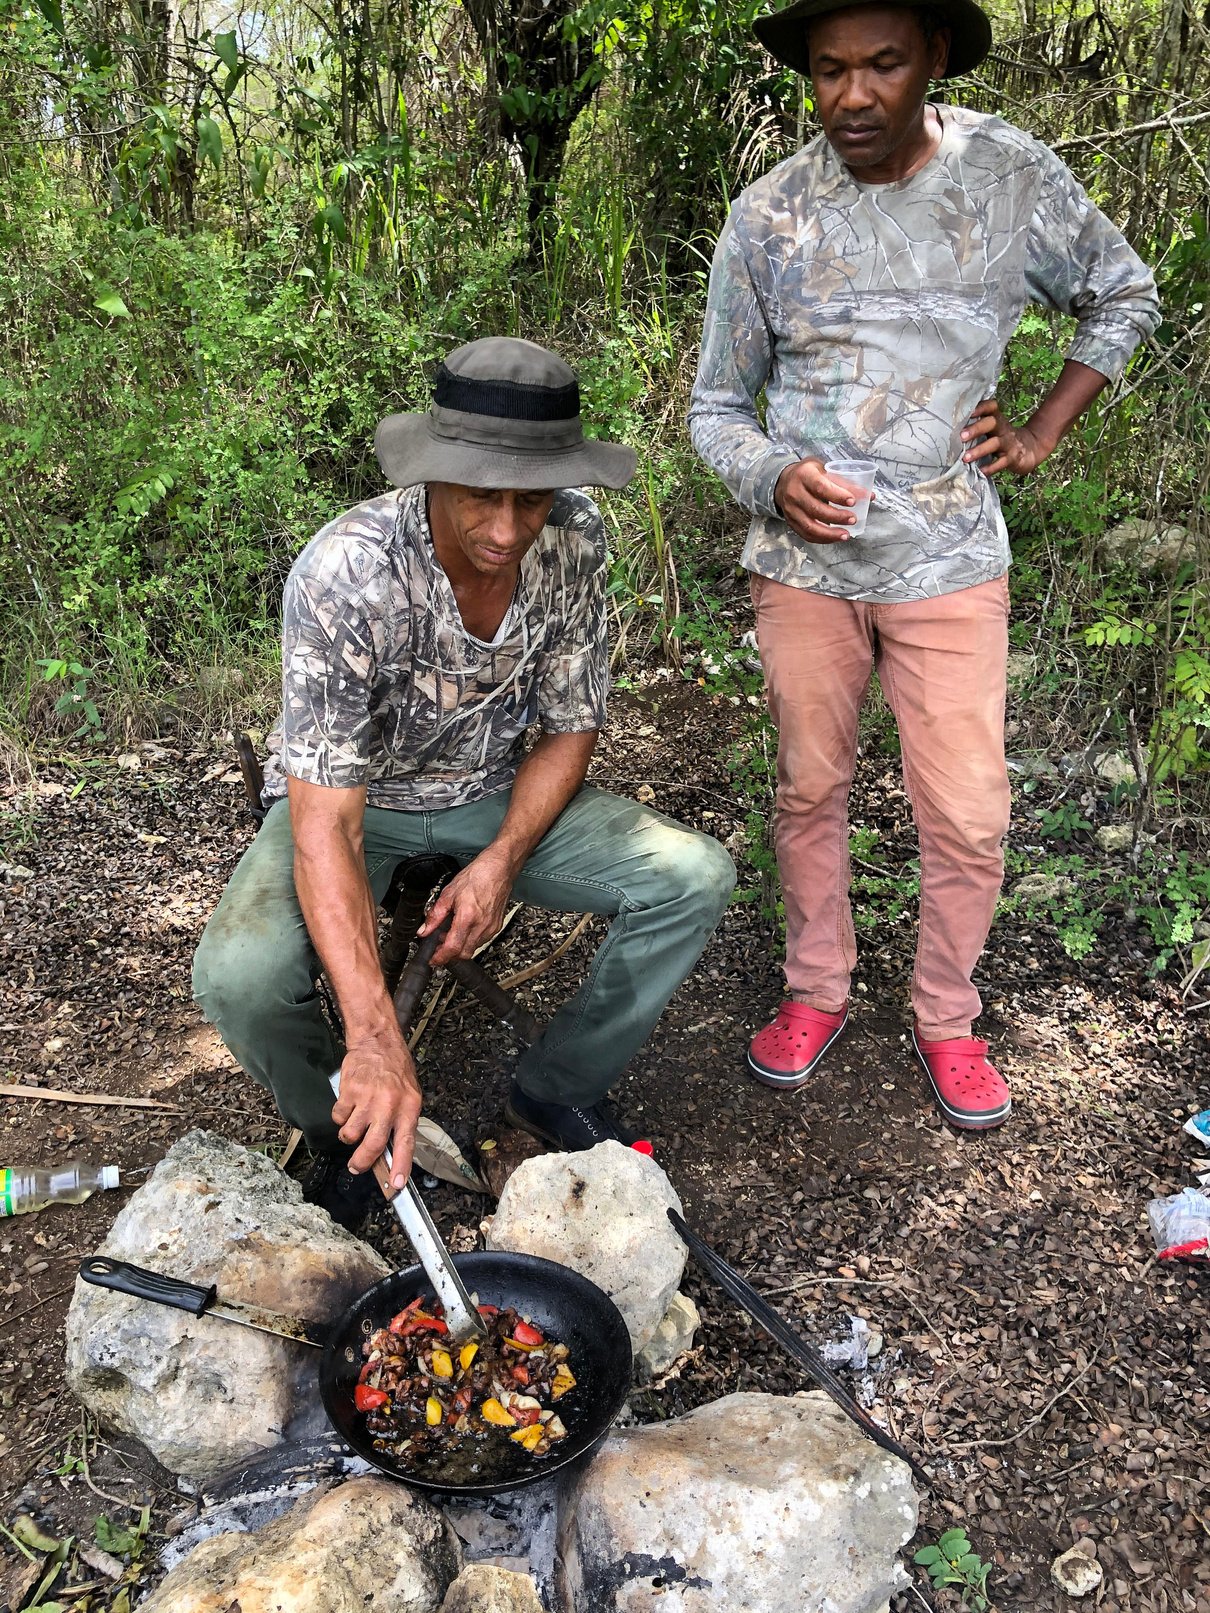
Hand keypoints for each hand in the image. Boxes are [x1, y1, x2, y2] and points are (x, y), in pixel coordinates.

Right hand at [332, 1030, 422, 1189]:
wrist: (377, 1043)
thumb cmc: (395, 1070)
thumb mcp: (410, 1095)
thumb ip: (401, 1122)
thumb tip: (391, 1152)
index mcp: (408, 1107)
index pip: (405, 1143)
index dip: (400, 1166)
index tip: (395, 1185)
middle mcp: (388, 1105)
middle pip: (372, 1145)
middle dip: (362, 1162)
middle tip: (356, 1167)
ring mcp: (367, 1099)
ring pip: (350, 1134)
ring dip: (348, 1135)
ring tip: (354, 1124)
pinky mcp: (348, 1093)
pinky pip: (338, 1117)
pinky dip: (340, 1116)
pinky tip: (348, 1105)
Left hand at [418, 846, 514, 966]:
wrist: (499, 869)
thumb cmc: (478, 876)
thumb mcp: (449, 893)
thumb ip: (435, 915)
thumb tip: (424, 930)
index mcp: (468, 917)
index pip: (453, 948)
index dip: (441, 957)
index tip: (433, 960)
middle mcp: (481, 926)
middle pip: (463, 953)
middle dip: (449, 955)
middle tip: (438, 947)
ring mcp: (491, 928)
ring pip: (472, 949)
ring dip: (459, 947)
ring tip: (449, 934)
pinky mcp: (497, 926)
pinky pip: (481, 941)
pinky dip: (470, 940)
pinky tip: (463, 929)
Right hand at [774, 459, 871, 543]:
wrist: (784, 482)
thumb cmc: (809, 475)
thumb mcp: (824, 470)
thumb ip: (844, 482)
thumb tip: (868, 496)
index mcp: (804, 475)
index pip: (820, 487)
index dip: (837, 495)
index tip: (852, 501)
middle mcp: (794, 493)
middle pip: (816, 509)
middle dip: (837, 517)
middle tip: (853, 519)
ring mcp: (791, 509)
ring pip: (810, 526)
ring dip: (830, 533)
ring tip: (846, 534)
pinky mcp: (791, 522)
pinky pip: (806, 534)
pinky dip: (822, 539)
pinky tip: (834, 538)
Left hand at [961, 399, 1052, 475]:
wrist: (1029, 449)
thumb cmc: (1002, 439)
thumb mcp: (993, 429)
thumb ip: (977, 426)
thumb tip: (949, 428)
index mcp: (996, 420)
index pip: (991, 407)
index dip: (981, 407)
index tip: (967, 412)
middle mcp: (1003, 428)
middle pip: (991, 423)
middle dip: (976, 429)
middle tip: (961, 436)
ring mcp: (1009, 443)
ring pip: (995, 443)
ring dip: (979, 450)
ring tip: (965, 458)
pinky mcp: (1013, 457)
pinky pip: (1002, 462)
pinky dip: (991, 467)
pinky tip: (981, 471)